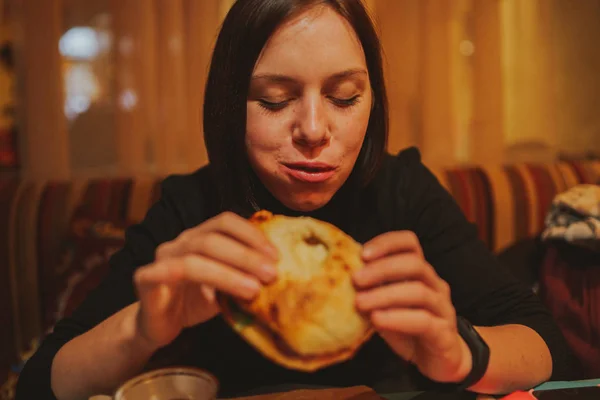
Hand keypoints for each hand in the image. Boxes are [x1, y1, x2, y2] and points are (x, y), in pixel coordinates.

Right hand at [133, 212, 278, 349]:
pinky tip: (216, 300)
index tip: (276, 255)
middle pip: (213, 238)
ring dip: (228, 273)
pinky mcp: (145, 278)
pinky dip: (196, 283)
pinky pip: (168, 274)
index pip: (226, 222)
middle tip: (272, 273)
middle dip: (246, 255)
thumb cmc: (196, 302)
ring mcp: (162, 257)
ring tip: (254, 289)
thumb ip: (245, 276)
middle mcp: (181, 241)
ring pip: (195, 258)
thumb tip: (281, 273)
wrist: (158, 326)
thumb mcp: (227, 287)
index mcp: (200, 236)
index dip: (251, 234)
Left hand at [353, 231, 471, 383]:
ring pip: (419, 292)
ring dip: (385, 294)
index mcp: (420, 272)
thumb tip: (339, 279)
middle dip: (382, 269)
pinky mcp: (444, 333)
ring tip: (360, 302)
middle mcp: (435, 285)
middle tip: (356, 280)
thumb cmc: (406, 328)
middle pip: (414, 264)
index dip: (387, 243)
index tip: (362, 254)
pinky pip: (424, 321)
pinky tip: (377, 319)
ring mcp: (443, 308)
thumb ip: (370, 290)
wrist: (436, 361)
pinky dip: (397, 318)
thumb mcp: (385, 305)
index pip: (409, 243)